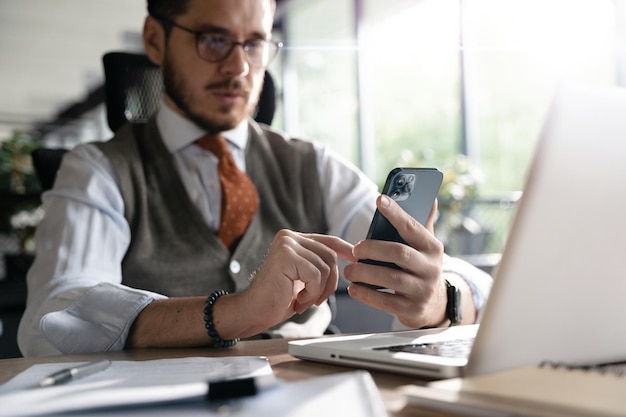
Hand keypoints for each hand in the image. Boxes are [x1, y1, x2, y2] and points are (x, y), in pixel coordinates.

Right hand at [238, 230, 355, 333]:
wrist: (254, 311)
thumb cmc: (278, 298)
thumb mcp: (304, 278)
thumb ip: (319, 265)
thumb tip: (350, 259)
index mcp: (293, 239)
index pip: (328, 241)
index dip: (346, 250)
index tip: (357, 259)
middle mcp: (289, 237)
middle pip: (330, 256)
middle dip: (330, 282)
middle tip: (316, 299)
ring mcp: (287, 244)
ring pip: (325, 267)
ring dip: (318, 291)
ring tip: (302, 300)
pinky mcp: (286, 256)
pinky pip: (315, 276)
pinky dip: (311, 293)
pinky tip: (297, 300)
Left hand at [344, 194, 447, 327]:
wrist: (434, 305)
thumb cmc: (421, 267)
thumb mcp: (425, 247)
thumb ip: (423, 224)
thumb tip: (431, 198)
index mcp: (433, 248)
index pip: (413, 227)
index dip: (396, 213)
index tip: (380, 199)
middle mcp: (431, 268)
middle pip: (399, 253)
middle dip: (373, 249)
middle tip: (355, 249)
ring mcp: (422, 290)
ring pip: (390, 278)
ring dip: (365, 272)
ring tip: (349, 270)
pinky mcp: (412, 309)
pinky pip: (385, 301)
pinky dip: (366, 294)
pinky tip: (354, 288)